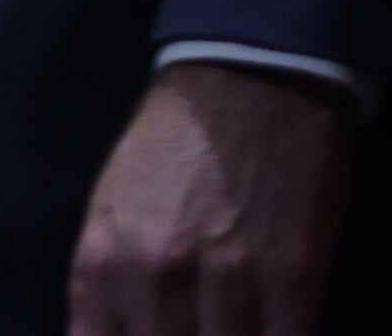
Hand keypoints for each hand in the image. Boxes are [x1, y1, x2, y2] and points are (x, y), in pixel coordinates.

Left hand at [68, 62, 353, 335]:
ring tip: (239, 324)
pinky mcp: (290, 282)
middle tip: (200, 326)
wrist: (244, 79)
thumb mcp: (110, 210)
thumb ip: (108, 284)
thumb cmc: (172, 144)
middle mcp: (154, 280)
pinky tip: (278, 327)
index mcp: (101, 264)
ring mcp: (224, 283)